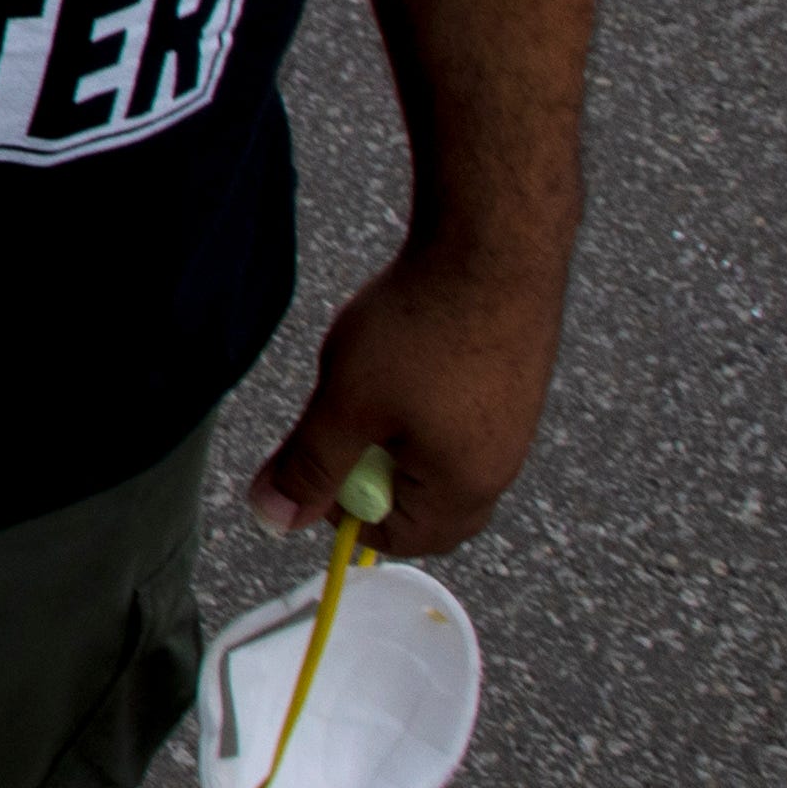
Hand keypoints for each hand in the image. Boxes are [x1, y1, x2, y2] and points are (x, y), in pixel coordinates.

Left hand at [245, 237, 562, 556]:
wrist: (494, 248)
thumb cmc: (422, 329)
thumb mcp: (346, 405)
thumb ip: (309, 467)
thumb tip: (273, 518)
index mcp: (464, 489)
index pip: (399, 539)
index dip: (343, 510)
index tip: (313, 463)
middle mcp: (500, 466)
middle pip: (422, 504)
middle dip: (370, 471)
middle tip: (341, 420)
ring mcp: (513, 423)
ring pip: (434, 454)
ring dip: (391, 431)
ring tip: (372, 378)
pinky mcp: (514, 383)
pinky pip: (457, 416)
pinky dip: (418, 400)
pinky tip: (405, 351)